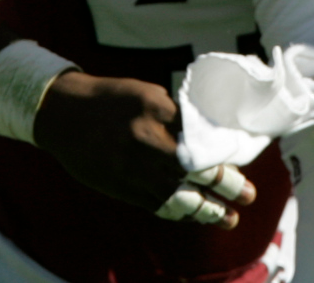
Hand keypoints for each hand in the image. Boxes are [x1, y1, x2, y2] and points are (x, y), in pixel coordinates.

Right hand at [34, 72, 255, 229]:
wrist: (65, 114)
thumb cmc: (114, 99)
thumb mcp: (149, 95)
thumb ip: (178, 116)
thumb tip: (212, 134)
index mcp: (157, 111)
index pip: (200, 136)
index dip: (225, 152)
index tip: (243, 157)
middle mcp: (146, 142)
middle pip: (195, 170)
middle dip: (226, 185)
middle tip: (248, 194)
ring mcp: (133, 169)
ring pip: (178, 197)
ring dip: (206, 211)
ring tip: (229, 218)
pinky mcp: (122, 188)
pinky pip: (157, 206)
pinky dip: (179, 213)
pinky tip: (196, 216)